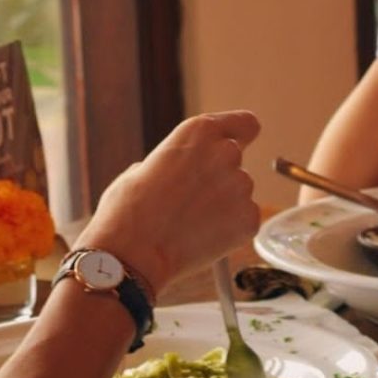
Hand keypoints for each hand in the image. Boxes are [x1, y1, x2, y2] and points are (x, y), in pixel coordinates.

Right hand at [75, 110, 260, 295]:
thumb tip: (180, 172)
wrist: (131, 253)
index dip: (240, 135)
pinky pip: (244, 220)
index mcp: (200, 131)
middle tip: (193, 199)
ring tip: (190, 224)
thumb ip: (174, 161)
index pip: (245, 123)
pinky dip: (230, 230)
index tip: (238, 143)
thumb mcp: (145, 167)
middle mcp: (226, 152)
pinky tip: (201, 239)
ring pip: (239, 192)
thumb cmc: (128, 210)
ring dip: (224, 204)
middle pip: (236, 160)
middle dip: (220, 175)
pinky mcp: (249, 218)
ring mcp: (242, 185)